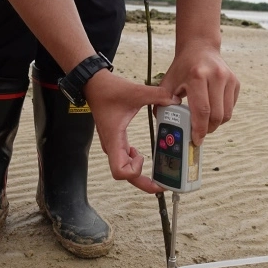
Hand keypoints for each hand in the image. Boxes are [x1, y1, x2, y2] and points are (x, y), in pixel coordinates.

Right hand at [84, 70, 180, 192]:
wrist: (93, 84)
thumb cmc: (106, 90)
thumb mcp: (135, 91)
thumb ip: (157, 95)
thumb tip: (174, 99)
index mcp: (114, 140)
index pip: (120, 172)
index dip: (135, 173)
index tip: (145, 159)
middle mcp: (112, 146)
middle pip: (125, 176)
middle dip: (143, 183)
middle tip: (162, 183)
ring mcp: (113, 145)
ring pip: (124, 169)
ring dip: (138, 172)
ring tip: (155, 169)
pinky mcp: (115, 141)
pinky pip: (124, 159)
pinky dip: (134, 162)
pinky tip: (141, 154)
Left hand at [159, 43, 238, 145]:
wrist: (200, 48)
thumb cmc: (182, 67)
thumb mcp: (168, 82)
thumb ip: (162, 102)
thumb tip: (164, 125)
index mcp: (197, 76)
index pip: (202, 110)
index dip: (200, 129)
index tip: (196, 140)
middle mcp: (216, 76)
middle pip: (216, 115)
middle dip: (208, 129)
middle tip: (199, 133)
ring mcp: (229, 78)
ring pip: (226, 114)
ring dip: (216, 124)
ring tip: (204, 123)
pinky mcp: (235, 82)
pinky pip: (231, 107)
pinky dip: (221, 114)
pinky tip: (211, 110)